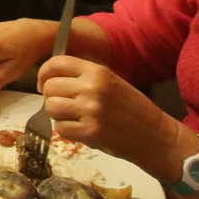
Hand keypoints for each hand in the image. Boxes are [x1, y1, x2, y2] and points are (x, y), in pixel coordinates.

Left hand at [37, 56, 184, 172]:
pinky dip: (66, 130)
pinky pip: (61, 128)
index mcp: (98, 72)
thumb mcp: (111, 81)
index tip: (44, 83)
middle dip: (50, 96)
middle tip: (60, 103)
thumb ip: (84, 76)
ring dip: (57, 114)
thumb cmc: (132, 107)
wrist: (154, 135)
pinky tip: (79, 129)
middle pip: (50, 87)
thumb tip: (51, 75)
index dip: (44, 73)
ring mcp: (91, 111)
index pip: (57, 63)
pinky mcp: (91, 133)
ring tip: (70, 117)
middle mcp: (92, 88)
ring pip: (52, 108)